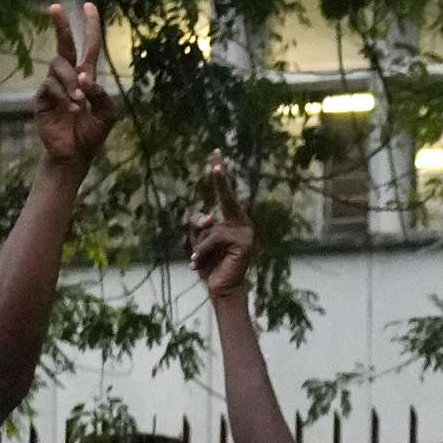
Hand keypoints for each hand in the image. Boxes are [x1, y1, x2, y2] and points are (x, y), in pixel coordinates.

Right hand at [32, 1, 118, 166]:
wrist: (74, 155)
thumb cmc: (91, 135)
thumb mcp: (107, 114)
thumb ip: (102, 95)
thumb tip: (85, 78)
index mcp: (86, 77)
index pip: (88, 47)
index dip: (90, 27)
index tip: (88, 6)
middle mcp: (68, 77)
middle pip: (64, 45)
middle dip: (61, 26)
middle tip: (56, 7)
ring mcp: (53, 86)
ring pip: (59, 67)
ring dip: (71, 82)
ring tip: (78, 103)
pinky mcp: (42, 99)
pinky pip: (50, 86)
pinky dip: (61, 95)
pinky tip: (69, 109)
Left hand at [188, 157, 256, 301]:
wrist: (221, 288)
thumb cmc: (210, 264)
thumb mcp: (199, 240)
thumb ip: (199, 224)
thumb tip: (209, 216)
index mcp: (231, 218)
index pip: (224, 193)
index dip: (220, 175)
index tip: (216, 154)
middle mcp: (241, 221)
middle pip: (226, 196)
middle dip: (220, 179)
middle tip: (215, 162)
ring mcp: (245, 231)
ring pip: (211, 226)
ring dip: (200, 245)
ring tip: (200, 261)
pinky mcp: (244, 242)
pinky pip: (213, 238)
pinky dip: (201, 252)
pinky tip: (197, 264)